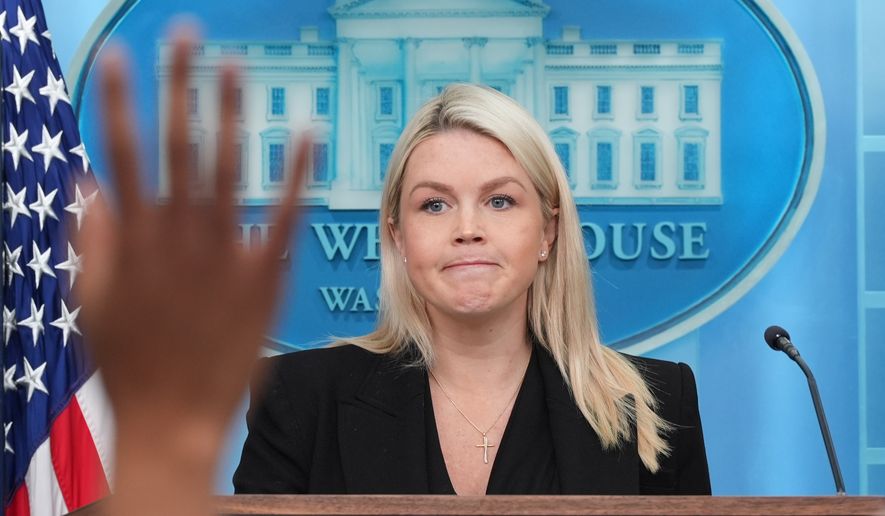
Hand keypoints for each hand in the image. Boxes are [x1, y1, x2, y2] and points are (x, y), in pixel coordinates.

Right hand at [78, 27, 308, 513]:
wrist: (175, 419)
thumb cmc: (129, 364)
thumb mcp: (88, 302)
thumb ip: (89, 240)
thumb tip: (87, 185)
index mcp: (132, 239)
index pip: (122, 153)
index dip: (118, 102)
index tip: (116, 58)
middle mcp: (178, 236)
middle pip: (178, 145)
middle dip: (179, 85)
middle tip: (186, 36)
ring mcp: (223, 254)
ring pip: (227, 167)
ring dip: (230, 113)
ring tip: (234, 65)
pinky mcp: (263, 275)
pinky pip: (283, 214)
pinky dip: (294, 173)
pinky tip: (305, 133)